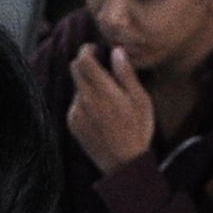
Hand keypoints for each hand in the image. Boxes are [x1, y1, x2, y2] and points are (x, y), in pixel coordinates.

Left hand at [66, 42, 156, 171]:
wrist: (123, 163)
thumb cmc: (137, 130)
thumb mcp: (140, 100)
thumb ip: (126, 73)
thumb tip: (117, 51)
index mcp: (103, 91)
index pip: (83, 60)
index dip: (87, 50)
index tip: (96, 50)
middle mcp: (85, 99)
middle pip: (75, 69)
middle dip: (86, 63)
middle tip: (100, 67)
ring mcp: (76, 112)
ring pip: (76, 86)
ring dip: (87, 84)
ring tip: (107, 97)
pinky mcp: (72, 123)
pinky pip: (75, 103)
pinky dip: (85, 101)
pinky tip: (101, 113)